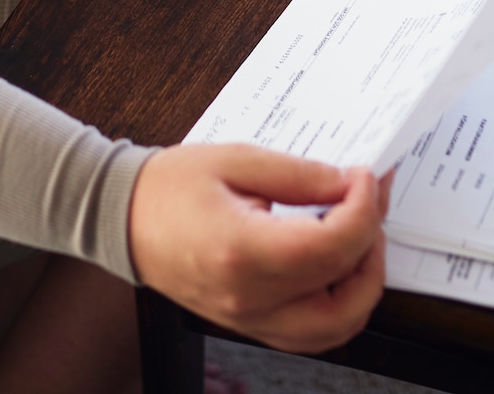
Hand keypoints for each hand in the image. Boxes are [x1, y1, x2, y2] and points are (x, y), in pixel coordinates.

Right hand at [127, 145, 389, 354]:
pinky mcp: (248, 324)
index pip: (333, 246)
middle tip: (369, 207)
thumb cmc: (166, 188)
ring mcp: (249, 319)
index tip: (365, 178)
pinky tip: (333, 264)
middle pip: (347, 300)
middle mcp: (250, 298)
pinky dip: (337, 305)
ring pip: (336, 328)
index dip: (364, 209)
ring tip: (356, 237)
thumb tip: (346, 184)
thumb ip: (298, 175)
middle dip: (372, 250)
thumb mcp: (235, 160)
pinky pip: (311, 333)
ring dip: (361, 285)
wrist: (121, 219)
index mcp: (243, 252)